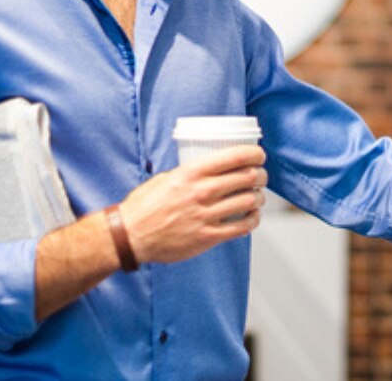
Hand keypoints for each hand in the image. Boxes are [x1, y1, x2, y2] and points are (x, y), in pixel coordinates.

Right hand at [116, 145, 268, 264]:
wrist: (130, 236)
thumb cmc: (144, 206)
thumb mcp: (165, 179)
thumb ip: (188, 174)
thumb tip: (209, 171)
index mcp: (191, 172)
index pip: (234, 156)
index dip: (254, 154)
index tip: (259, 155)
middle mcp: (201, 192)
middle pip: (247, 177)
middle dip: (260, 175)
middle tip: (260, 176)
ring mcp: (205, 215)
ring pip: (248, 201)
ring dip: (258, 198)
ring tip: (257, 197)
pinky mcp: (208, 237)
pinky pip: (241, 227)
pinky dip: (253, 220)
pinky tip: (252, 217)